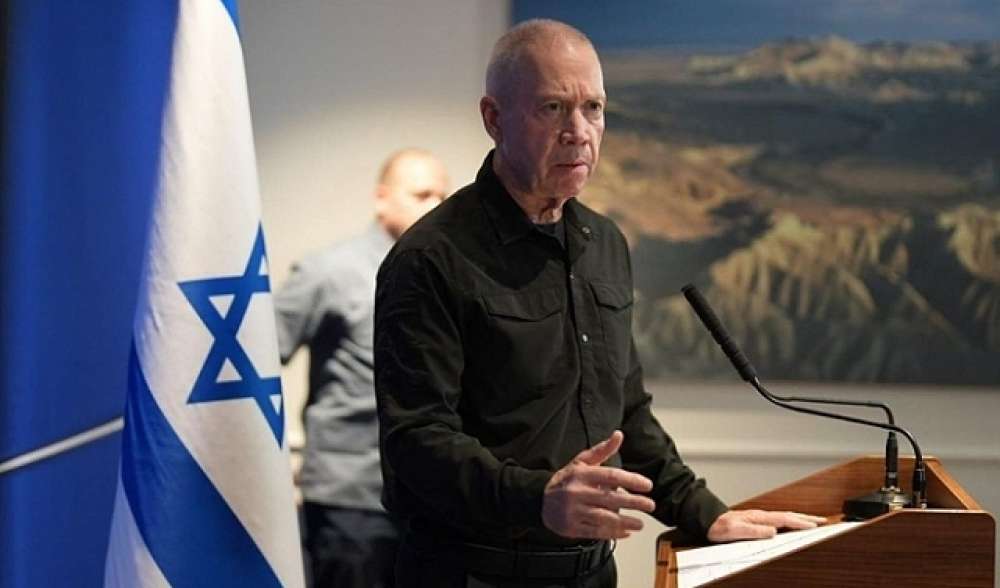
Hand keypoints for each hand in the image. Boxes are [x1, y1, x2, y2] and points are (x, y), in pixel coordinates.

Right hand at [542, 430, 656, 539]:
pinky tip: (626, 533)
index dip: (631, 480)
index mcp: (582, 474)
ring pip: (605, 518)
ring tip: (640, 523)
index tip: (647, 485)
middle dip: (634, 502)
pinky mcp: (572, 527)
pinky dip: (613, 534)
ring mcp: (574, 511)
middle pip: (611, 498)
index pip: (611, 476)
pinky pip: (596, 532)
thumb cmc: (567, 479)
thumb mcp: (581, 461)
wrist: (539, 499)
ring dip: (626, 522)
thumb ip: (602, 450)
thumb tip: (619, 435)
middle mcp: (578, 493)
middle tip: (650, 505)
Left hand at [707, 509, 827, 541]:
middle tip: (822, 521)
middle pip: (788, 516)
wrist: (709, 521)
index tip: (815, 525)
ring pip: (785, 517)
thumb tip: (773, 531)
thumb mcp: (736, 530)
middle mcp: (761, 516)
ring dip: (800, 519)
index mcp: (759, 517)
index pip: (785, 519)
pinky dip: (789, 522)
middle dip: (806, 518)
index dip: (801, 522)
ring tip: (812, 522)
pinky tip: (791, 525)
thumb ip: (754, 530)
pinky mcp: (756, 521)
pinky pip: (778, 521)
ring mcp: (759, 518)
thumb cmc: (720, 526)